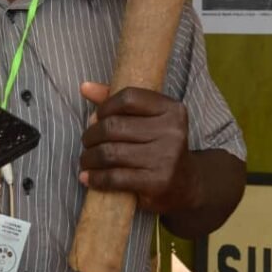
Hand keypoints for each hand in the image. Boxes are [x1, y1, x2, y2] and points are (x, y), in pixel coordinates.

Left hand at [78, 82, 195, 213]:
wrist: (186, 184)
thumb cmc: (158, 146)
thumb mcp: (146, 119)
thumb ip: (117, 102)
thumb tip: (85, 87)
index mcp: (171, 109)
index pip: (128, 98)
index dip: (105, 107)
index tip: (95, 118)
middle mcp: (172, 131)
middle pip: (115, 126)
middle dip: (91, 135)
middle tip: (87, 142)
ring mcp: (166, 158)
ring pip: (111, 152)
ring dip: (90, 157)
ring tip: (86, 160)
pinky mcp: (158, 183)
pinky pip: (116, 177)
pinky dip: (96, 178)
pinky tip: (88, 178)